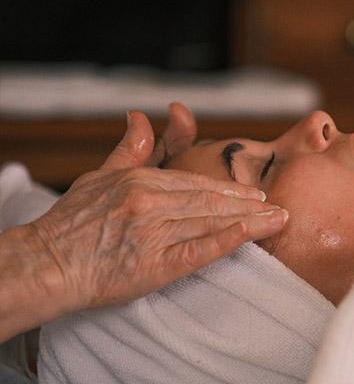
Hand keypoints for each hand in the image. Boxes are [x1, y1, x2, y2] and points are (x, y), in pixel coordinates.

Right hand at [1, 110, 286, 340]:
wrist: (44, 265)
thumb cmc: (69, 225)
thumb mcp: (97, 177)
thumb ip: (128, 151)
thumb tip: (139, 118)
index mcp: (141, 182)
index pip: (197, 183)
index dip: (229, 189)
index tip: (255, 193)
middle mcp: (151, 203)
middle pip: (212, 201)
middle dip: (249, 204)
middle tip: (278, 207)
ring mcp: (155, 233)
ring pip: (213, 221)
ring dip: (251, 220)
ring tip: (279, 220)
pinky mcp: (156, 264)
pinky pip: (199, 250)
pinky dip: (228, 240)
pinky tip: (252, 233)